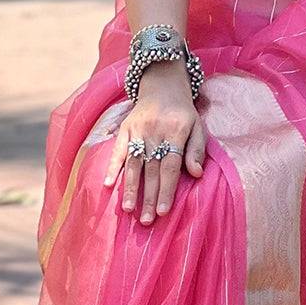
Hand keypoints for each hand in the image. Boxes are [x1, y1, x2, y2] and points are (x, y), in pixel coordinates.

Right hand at [103, 64, 206, 221]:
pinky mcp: (125, 128)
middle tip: (146, 221)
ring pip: (134, 163)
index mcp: (176, 131)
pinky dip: (112, 166)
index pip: (170, 166)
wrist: (163, 84)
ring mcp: (138, 129)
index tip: (163, 211)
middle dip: (149, 196)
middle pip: (152, 169)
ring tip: (129, 209)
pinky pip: (118, 149)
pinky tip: (108, 184)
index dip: (166, 189)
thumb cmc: (183, 112)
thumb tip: (197, 174)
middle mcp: (155, 131)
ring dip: (131, 188)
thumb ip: (197, 150)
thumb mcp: (198, 126)